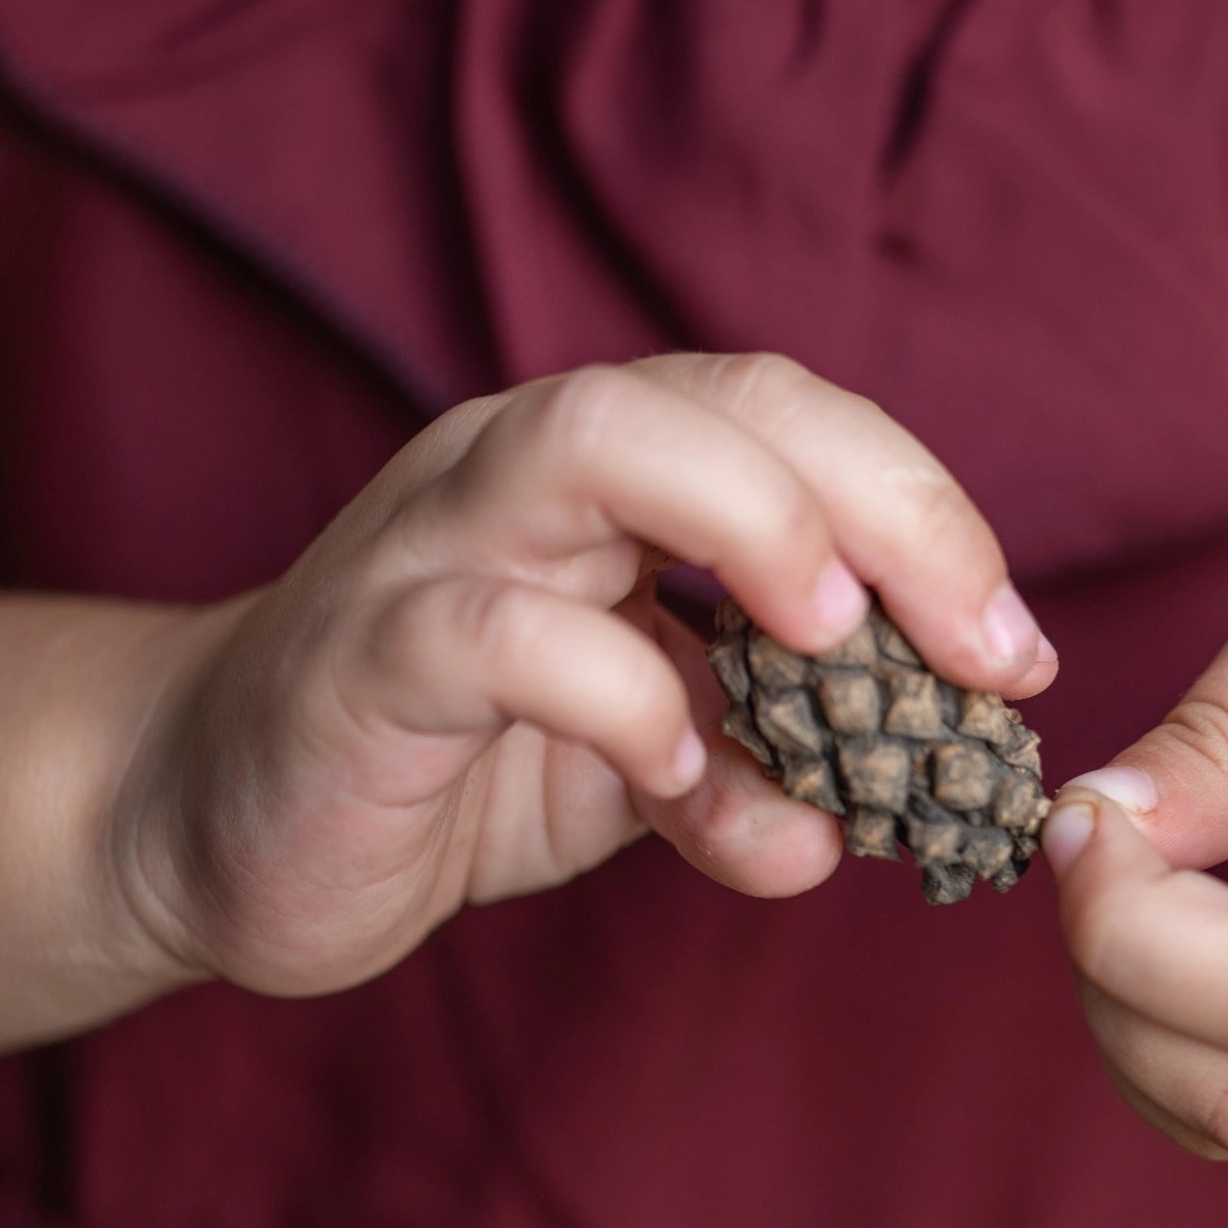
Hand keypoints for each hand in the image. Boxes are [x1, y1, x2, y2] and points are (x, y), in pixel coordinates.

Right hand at [108, 354, 1053, 996]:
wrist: (212, 820)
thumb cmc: (450, 760)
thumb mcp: (640, 764)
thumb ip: (750, 767)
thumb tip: (854, 829)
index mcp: (608, 474)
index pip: (792, 420)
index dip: (925, 513)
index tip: (1015, 653)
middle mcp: (522, 471)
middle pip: (723, 398)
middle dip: (884, 502)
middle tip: (981, 649)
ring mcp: (430, 545)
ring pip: (590, 442)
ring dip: (750, 525)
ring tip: (837, 642)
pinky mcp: (361, 653)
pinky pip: (493, 632)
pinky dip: (613, 696)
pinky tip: (672, 779)